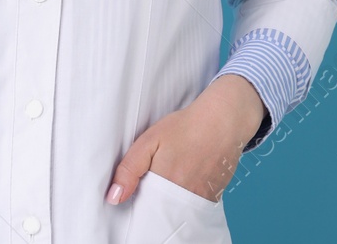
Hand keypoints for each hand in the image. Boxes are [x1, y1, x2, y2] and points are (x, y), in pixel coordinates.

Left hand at [107, 74, 266, 203]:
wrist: (223, 120)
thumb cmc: (186, 127)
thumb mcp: (149, 140)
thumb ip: (129, 169)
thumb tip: (114, 198)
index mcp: (164, 184)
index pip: (145, 213)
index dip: (138, 208)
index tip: (136, 200)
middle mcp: (184, 196)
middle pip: (161, 216)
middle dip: (154, 209)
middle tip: (153, 188)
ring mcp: (200, 198)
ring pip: (178, 214)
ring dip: (170, 206)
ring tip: (170, 183)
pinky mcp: (213, 197)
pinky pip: (194, 209)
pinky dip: (186, 203)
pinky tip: (185, 184)